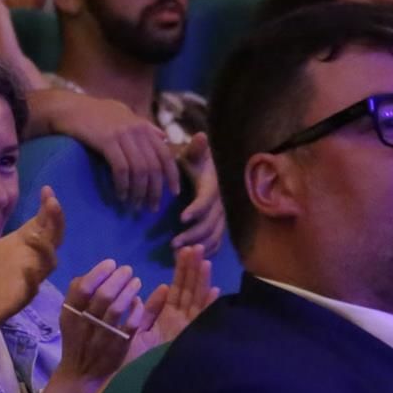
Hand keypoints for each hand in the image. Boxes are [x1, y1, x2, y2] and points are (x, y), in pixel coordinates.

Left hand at [0, 187, 62, 376]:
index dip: (47, 209)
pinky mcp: (13, 301)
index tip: (47, 190)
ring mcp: (20, 282)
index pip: (38, 225)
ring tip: (35, 232)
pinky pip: (31, 289)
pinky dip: (33, 277)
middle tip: (52, 203)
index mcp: (8, 247)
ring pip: (47, 263)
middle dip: (56, 222)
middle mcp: (20, 262)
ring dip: (47, 247)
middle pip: (51, 240)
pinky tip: (28, 266)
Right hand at [49, 92, 178, 210]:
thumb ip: (145, 127)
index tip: (174, 194)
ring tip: (134, 207)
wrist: (70, 108)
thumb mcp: (125, 116)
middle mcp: (138, 130)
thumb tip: (164, 138)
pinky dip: (123, 185)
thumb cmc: (96, 113)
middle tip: (151, 208)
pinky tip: (120, 196)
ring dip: (138, 192)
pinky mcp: (107, 141)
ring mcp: (123, 135)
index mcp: (144, 127)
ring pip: (139, 170)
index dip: (172, 176)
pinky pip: (121, 169)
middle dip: (154, 191)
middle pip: (154, 167)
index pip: (166, 155)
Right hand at [53, 259, 142, 383]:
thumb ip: (76, 295)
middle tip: (127, 270)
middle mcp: (84, 325)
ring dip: (129, 291)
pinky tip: (139, 303)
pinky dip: (136, 311)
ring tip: (136, 281)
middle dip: (118, 278)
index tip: (111, 263)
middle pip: (102, 296)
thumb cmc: (77, 340)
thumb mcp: (69, 317)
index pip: (82, 289)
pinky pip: (129, 326)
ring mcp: (102, 337)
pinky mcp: (118, 347)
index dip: (98, 273)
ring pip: (116, 309)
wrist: (81, 374)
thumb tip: (92, 273)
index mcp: (70, 315)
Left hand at [126, 245, 219, 360]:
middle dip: (193, 270)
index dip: (182, 271)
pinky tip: (217, 291)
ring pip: (196, 301)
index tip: (185, 252)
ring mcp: (187, 332)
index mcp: (167, 319)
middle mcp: (180, 323)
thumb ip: (146, 311)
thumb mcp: (135, 330)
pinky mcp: (188, 342)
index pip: (177, 290)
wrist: (128, 386)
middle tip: (196, 247)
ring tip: (204, 260)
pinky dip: (208, 307)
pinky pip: (199, 320)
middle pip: (189, 291)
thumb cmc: (128, 361)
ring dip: (201, 281)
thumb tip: (156, 290)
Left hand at [171, 132, 226, 252]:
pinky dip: (206, 250)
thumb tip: (200, 136)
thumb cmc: (193, 161)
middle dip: (193, 234)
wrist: (204, 168)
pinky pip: (216, 241)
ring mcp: (220, 216)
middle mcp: (220, 203)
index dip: (197, 209)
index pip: (207, 200)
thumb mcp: (192, 153)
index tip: (182, 218)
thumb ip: (195, 149)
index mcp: (213, 186)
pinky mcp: (218, 225)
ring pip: (214, 235)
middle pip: (210, 223)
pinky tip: (192, 256)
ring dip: (197, 245)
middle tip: (172, 243)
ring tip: (178, 253)